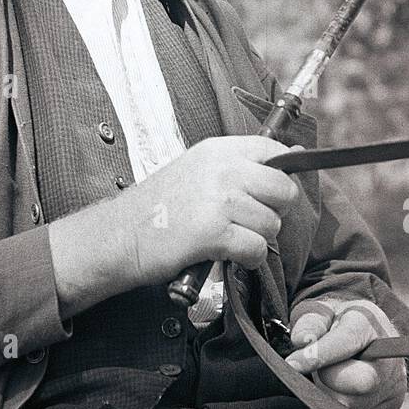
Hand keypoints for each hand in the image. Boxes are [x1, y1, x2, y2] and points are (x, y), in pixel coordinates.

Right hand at [50, 135, 299, 318]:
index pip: (273, 149)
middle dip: (275, 210)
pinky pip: (256, 249)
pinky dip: (247, 259)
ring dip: (256, 238)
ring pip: (272, 223)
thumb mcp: (195, 169)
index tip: (275, 191)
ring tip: (229, 238)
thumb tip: (290, 156)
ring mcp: (219, 200)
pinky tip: (227, 254)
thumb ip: (237, 165)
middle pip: (283, 189)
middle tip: (250, 220)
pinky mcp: (214, 233)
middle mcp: (222, 170)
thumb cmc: (156, 207)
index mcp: (217, 150)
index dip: (284, 172)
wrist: (118, 235)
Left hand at [284, 297, 406, 408]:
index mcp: (369, 323)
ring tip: (328, 376)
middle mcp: (389, 356)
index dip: (319, 355)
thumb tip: (301, 340)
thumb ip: (310, 322)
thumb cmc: (335, 322)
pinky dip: (338, 408)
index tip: (293, 364)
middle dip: (330, 378)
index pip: (347, 341)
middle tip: (319, 370)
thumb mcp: (319, 311)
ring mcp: (394, 384)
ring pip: (353, 406)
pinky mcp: (390, 407)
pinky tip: (337, 390)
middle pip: (361, 381)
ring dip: (330, 394)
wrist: (365, 336)